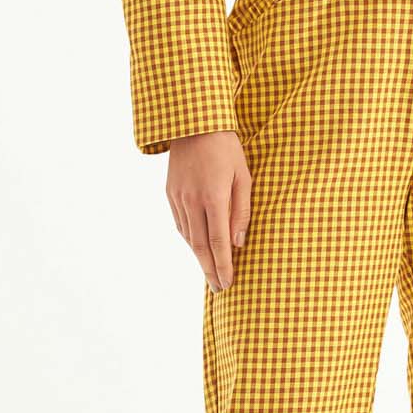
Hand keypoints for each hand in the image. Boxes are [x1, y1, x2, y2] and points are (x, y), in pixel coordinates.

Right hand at [165, 130, 250, 291]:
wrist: (194, 124)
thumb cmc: (226, 148)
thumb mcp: (243, 176)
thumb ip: (241, 210)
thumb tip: (238, 242)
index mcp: (212, 197)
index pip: (218, 242)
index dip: (223, 266)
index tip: (228, 283)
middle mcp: (191, 202)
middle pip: (200, 246)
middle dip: (210, 270)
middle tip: (219, 288)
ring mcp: (178, 198)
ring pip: (188, 237)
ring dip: (199, 257)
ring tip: (211, 272)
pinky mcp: (170, 194)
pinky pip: (181, 224)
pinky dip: (190, 240)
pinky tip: (198, 247)